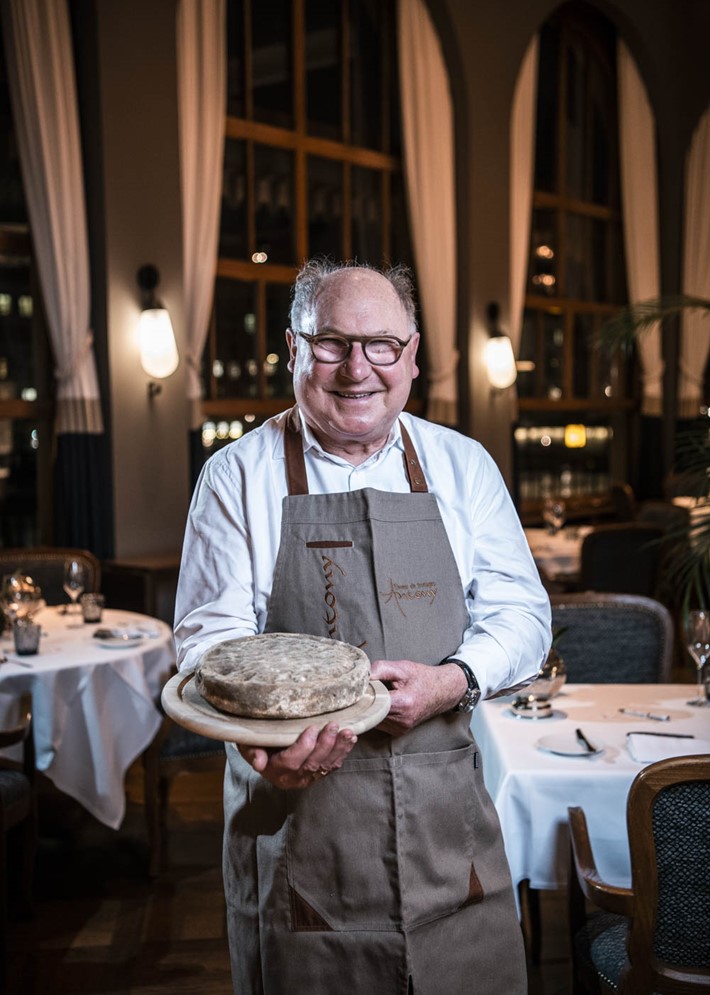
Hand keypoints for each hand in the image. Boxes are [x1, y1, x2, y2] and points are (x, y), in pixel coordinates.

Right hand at [238, 722, 357, 789]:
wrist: (264, 752)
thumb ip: (251, 752)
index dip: (304, 746)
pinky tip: (350, 740)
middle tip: (334, 725)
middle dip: (326, 744)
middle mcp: (293, 778)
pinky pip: (333, 766)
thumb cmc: (257, 743)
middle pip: (312, 764)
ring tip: (348, 733)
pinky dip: (343, 753)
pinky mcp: (318, 774)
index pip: (291, 761)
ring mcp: (307, 778)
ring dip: (339, 749)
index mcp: (275, 771)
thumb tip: (258, 762)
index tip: (312, 728)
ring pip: (326, 766)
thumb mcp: (248, 745)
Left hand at [370, 659, 467, 735]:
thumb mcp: (402, 667)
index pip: (372, 703)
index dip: (363, 694)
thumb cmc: (422, 678)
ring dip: (371, 708)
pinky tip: (384, 703)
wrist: (443, 691)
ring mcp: (401, 728)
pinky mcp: (399, 731)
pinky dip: (377, 713)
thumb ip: (380, 669)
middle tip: (366, 688)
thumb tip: (361, 676)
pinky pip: (379, 723)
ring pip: (373, 719)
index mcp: (403, 704)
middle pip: (371, 712)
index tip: (358, 687)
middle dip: (366, 701)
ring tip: (378, 695)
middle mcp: (402, 720)